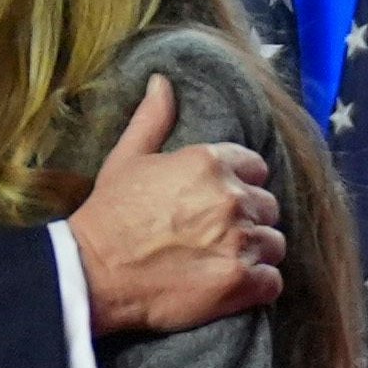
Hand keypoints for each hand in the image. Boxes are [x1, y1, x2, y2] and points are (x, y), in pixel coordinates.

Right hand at [69, 75, 284, 335]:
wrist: (92, 273)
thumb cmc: (108, 215)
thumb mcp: (126, 158)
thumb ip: (153, 120)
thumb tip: (163, 81)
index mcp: (209, 162)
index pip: (255, 169)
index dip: (240, 186)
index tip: (219, 203)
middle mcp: (231, 198)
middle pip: (268, 207)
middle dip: (249, 220)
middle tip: (219, 237)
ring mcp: (239, 240)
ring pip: (274, 244)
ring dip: (256, 253)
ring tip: (224, 262)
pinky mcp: (240, 281)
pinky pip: (273, 281)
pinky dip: (257, 286)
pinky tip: (233, 285)